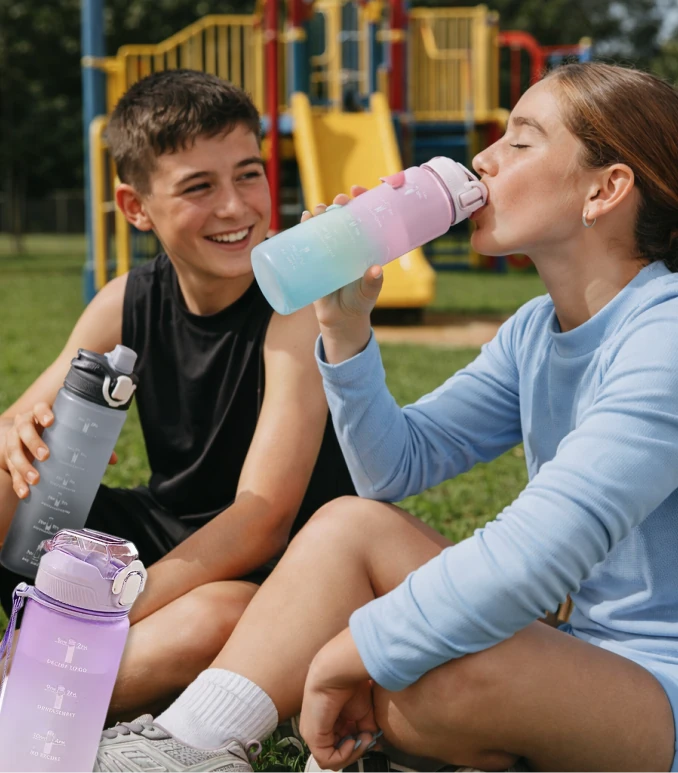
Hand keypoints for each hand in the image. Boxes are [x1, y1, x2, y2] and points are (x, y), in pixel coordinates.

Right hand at [3, 402, 116, 497]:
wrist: (25, 439)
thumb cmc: (55, 434)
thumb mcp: (67, 434)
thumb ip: (88, 443)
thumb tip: (112, 459)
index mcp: (40, 415)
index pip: (39, 408)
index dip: (43, 413)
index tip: (51, 421)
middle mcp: (24, 425)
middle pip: (24, 429)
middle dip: (34, 442)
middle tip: (46, 456)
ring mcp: (14, 441)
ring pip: (14, 450)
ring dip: (23, 465)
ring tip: (35, 479)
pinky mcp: (9, 458)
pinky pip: (11, 470)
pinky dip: (17, 482)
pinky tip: (25, 493)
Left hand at [300, 628, 379, 770]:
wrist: (338, 672)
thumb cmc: (350, 685)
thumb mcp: (364, 713)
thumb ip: (367, 731)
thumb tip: (373, 744)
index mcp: (331, 723)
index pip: (343, 745)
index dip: (359, 746)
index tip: (372, 739)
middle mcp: (320, 730)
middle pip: (338, 754)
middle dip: (356, 750)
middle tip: (368, 739)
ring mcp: (314, 735)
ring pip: (333, 760)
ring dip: (352, 754)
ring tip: (362, 738)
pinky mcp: (313, 737)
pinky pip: (327, 760)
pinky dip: (344, 755)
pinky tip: (351, 739)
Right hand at [307, 187, 383, 331]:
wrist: (340, 319)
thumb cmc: (359, 302)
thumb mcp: (368, 292)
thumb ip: (372, 283)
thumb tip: (376, 270)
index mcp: (363, 246)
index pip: (364, 217)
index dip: (361, 200)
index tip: (357, 190)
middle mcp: (347, 244)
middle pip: (343, 216)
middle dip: (340, 204)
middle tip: (339, 202)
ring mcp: (329, 250)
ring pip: (324, 225)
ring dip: (321, 212)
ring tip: (319, 211)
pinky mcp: (314, 259)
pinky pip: (308, 240)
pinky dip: (304, 227)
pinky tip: (304, 218)